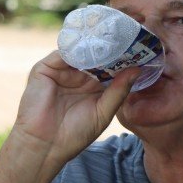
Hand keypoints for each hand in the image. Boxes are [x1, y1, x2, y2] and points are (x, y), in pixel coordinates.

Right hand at [12, 50, 140, 162]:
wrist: (45, 145)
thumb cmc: (75, 134)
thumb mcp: (103, 112)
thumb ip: (119, 91)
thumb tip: (137, 70)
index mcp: (92, 87)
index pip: (109, 67)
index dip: (121, 60)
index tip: (138, 50)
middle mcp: (77, 76)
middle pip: (95, 56)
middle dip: (109, 49)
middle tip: (127, 38)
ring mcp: (61, 71)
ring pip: (79, 52)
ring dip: (94, 47)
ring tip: (111, 39)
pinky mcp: (45, 69)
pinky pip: (61, 53)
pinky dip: (75, 49)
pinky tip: (89, 47)